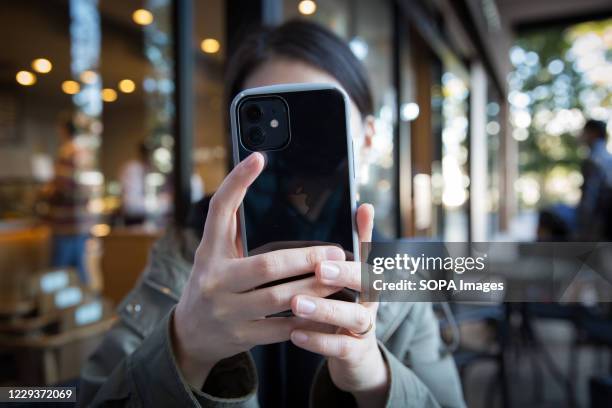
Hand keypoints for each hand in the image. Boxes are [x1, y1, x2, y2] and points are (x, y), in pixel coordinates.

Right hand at [172, 152, 345, 387]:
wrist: (190, 334)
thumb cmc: (212, 281)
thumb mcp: (214, 253)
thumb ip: (232, 227)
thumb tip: (255, 182)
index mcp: (208, 251)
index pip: (219, 211)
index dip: (236, 182)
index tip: (258, 157)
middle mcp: (214, 279)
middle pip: (267, 265)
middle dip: (305, 258)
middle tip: (335, 253)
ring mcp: (227, 311)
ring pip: (280, 299)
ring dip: (315, 288)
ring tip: (340, 278)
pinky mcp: (241, 336)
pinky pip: (282, 329)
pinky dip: (307, 320)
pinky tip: (329, 313)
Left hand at [289, 204, 388, 406]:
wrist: (357, 355)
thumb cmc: (348, 304)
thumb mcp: (352, 275)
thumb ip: (356, 242)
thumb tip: (363, 205)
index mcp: (369, 277)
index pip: (369, 255)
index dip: (361, 242)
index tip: (346, 229)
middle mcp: (371, 300)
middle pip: (367, 284)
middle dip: (344, 275)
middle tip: (319, 269)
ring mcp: (364, 327)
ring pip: (353, 316)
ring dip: (325, 309)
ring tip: (297, 303)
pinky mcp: (355, 352)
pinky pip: (340, 347)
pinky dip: (318, 340)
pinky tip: (295, 333)